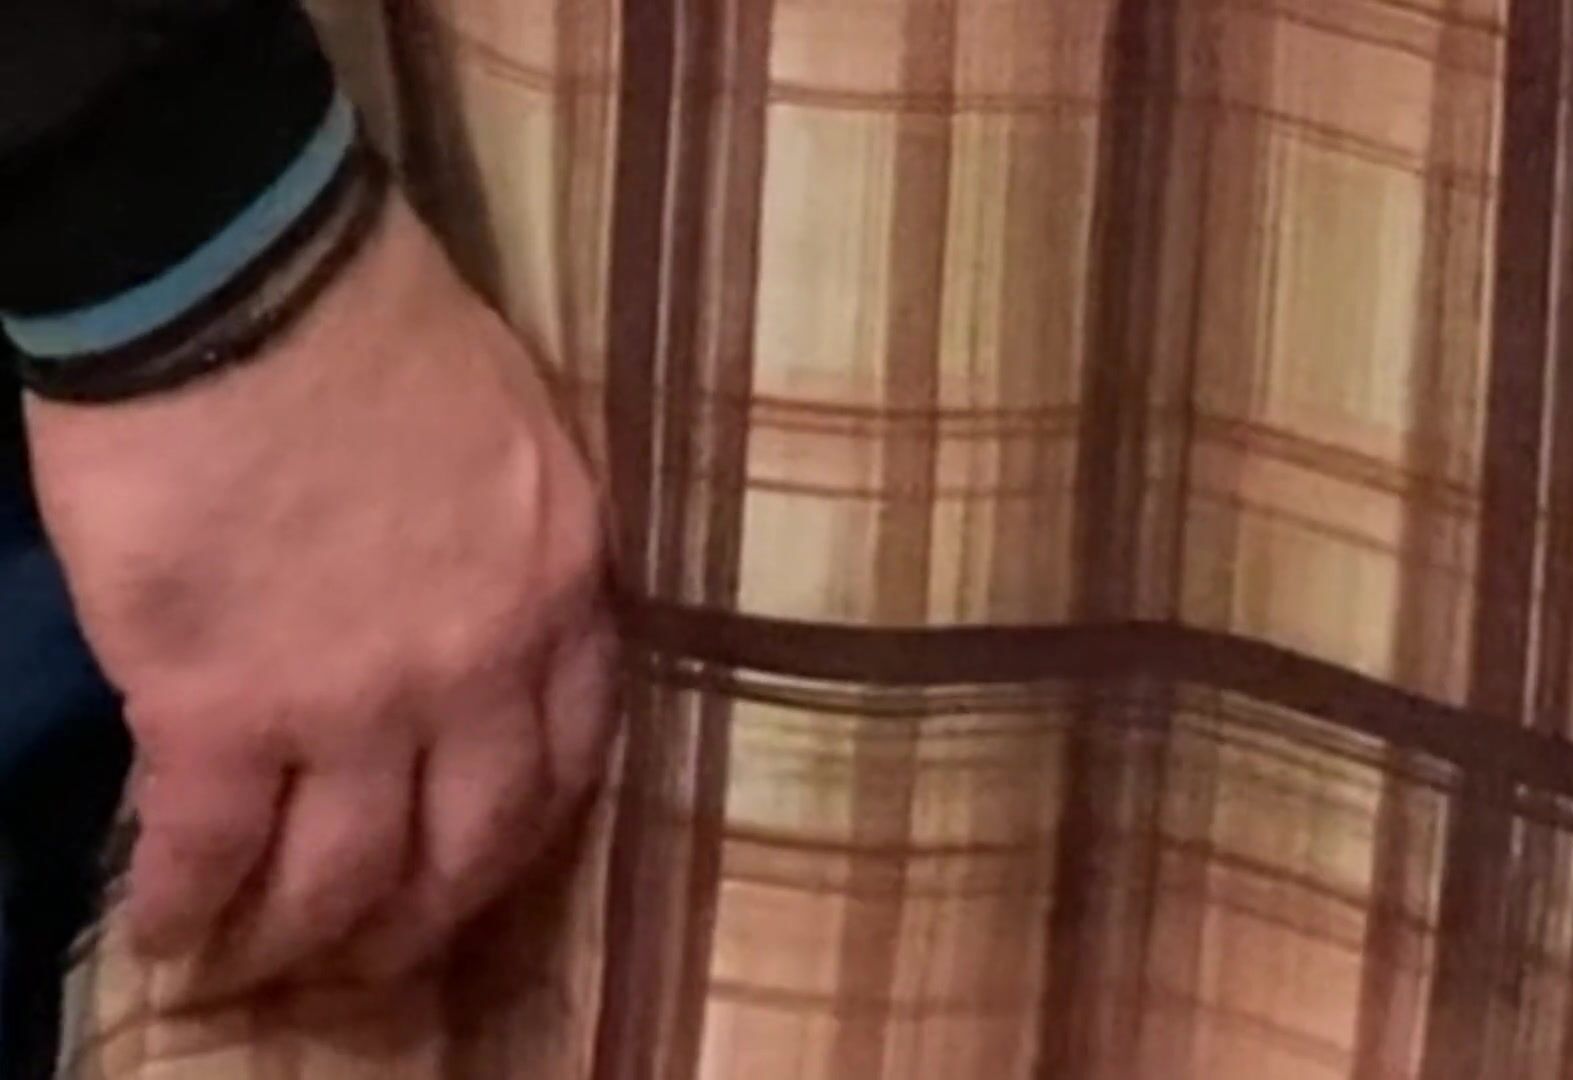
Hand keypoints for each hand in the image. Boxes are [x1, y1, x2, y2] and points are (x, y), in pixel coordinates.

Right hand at [25, 192, 615, 987]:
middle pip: (471, 846)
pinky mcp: (218, 707)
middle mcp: (480, 669)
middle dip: (423, 919)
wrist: (244, 279)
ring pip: (345, 877)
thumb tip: (479, 614)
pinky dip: (185, 909)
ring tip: (259, 963)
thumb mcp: (517, 434)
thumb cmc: (376, 318)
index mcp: (559, 589)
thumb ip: (517, 549)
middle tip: (376, 953)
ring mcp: (354, 702)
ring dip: (302, 940)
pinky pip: (209, 853)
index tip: (481, 862)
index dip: (523, 831)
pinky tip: (163, 934)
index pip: (571, 756)